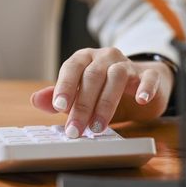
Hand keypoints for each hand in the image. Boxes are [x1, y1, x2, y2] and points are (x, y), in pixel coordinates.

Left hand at [30, 48, 173, 137]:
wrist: (141, 83)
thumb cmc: (104, 89)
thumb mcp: (80, 95)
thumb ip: (58, 98)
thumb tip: (36, 100)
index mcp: (84, 59)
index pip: (72, 68)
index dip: (65, 86)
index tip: (59, 107)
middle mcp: (105, 57)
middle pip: (92, 76)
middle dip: (82, 105)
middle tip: (75, 129)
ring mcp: (128, 64)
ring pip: (116, 77)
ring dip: (106, 103)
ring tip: (98, 127)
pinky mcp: (150, 74)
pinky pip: (148, 77)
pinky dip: (145, 88)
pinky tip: (140, 100)